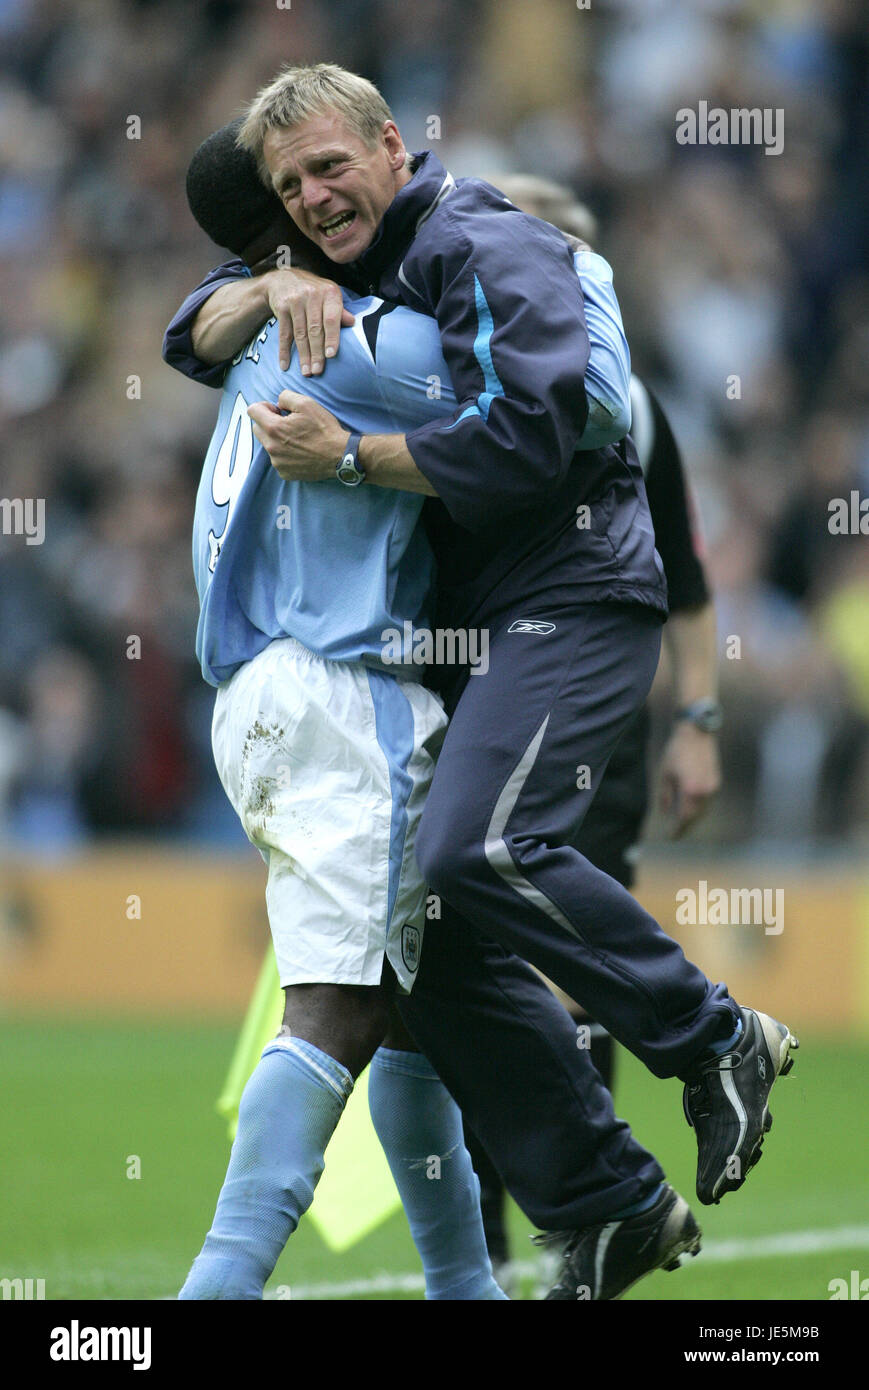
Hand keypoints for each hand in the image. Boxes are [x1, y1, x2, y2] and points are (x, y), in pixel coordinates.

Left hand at [248, 391, 349, 480]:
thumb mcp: (307, 403)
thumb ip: (286, 397)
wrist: (340, 456)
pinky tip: (300, 451)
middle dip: (268, 423)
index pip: (252, 411)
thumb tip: (278, 403)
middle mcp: (271, 447)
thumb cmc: (324, 429)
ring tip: (296, 438)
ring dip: (276, 439)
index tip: (278, 410)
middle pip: (257, 428)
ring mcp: (277, 462)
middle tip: (288, 423)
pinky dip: (284, 453)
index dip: (264, 406)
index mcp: (274, 428)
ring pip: (267, 445)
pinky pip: (277, 459)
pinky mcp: (284, 473)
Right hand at [265, 268, 354, 373]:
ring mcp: (295, 301)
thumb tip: (353, 323)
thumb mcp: (329, 296)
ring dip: (302, 356)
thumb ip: (340, 311)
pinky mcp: (281, 307)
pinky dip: (284, 351)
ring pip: (300, 334)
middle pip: (315, 329)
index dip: (332, 338)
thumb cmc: (314, 292)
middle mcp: (312, 295)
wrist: (283, 279)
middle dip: (316, 353)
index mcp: (329, 293)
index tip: (331, 356)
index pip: (331, 319)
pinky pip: (284, 333)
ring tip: (306, 372)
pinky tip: (285, 365)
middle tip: (317, 371)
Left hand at [657, 721, 720, 838]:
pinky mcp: (716, 782)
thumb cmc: (676, 752)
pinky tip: (691, 810)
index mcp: (690, 790)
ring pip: (703, 810)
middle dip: (685, 826)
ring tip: (682, 825)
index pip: (684, 816)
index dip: (677, 829)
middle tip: (676, 834)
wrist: (697, 734)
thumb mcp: (664, 774)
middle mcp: (704, 791)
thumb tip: (665, 811)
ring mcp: (713, 787)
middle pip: (696, 816)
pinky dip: (699, 809)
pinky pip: (707, 802)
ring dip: (693, 819)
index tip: (671, 837)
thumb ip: (664, 795)